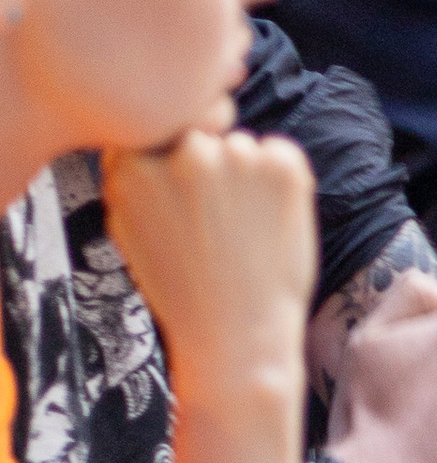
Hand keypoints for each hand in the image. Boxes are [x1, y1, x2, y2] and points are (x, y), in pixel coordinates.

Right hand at [102, 131, 314, 423]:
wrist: (234, 335)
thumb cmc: (179, 287)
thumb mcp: (127, 226)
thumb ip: (130, 174)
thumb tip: (152, 127)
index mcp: (135, 164)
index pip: (153, 136)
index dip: (167, 170)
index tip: (179, 206)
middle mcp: (186, 151)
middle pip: (197, 139)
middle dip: (203, 170)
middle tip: (213, 224)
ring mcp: (238, 156)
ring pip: (238, 147)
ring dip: (242, 176)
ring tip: (239, 234)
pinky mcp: (285, 166)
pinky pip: (278, 155)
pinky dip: (278, 182)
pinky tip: (268, 226)